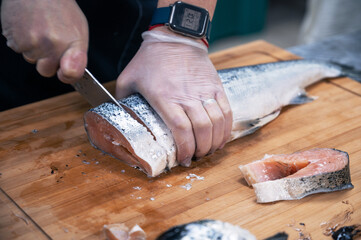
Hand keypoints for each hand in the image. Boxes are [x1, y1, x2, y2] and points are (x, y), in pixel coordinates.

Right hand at [1, 0, 87, 82]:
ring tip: (39, 28)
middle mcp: (52, 45)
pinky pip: (19, 50)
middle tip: (50, 40)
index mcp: (71, 43)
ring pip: (31, 60)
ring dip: (34, 49)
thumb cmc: (60, 7)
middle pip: (46, 71)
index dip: (68, 75)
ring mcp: (32, 43)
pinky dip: (22, 41)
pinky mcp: (15, 39)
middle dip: (47, 61)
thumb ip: (76, 54)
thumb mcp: (78, 30)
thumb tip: (70, 72)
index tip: (65, 71)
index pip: (71, 73)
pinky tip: (28, 26)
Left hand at [116, 29, 232, 166]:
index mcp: (164, 97)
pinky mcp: (216, 87)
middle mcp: (187, 96)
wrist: (175, 38)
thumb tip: (119, 116)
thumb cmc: (150, 59)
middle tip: (196, 158)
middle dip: (201, 150)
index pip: (180, 129)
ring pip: (217, 123)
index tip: (183, 159)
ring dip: (215, 142)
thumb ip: (122, 99)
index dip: (185, 148)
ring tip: (209, 151)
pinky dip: (226, 128)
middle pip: (201, 130)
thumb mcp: (128, 78)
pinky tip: (221, 137)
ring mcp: (204, 92)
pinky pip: (226, 111)